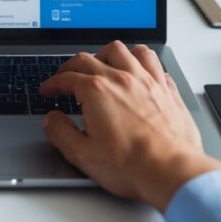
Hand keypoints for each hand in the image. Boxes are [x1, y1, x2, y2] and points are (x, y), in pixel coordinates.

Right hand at [40, 41, 220, 210]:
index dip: (53, 84)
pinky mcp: (166, 89)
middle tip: (66, 77)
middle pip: (90, 58)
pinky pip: (152, 61)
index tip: (49, 90)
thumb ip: (61, 133)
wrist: (171, 171)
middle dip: (72, 66)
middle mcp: (121, 79)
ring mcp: (146, 81)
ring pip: (123, 50)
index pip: (67, 78)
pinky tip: (138, 69)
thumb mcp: (83, 155)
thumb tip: (51, 120)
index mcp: (97, 92)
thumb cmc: (132, 165)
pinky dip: (140, 60)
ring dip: (107, 54)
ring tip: (101, 63)